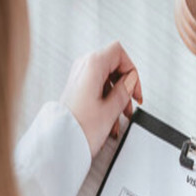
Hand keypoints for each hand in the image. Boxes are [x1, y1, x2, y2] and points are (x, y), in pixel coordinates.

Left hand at [59, 41, 143, 157]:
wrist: (60, 142)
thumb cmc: (79, 128)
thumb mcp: (111, 109)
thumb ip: (125, 91)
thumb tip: (131, 81)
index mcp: (92, 65)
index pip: (119, 53)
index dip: (132, 71)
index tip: (135, 89)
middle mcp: (83, 68)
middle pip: (113, 66)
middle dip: (126, 86)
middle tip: (130, 104)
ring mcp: (79, 78)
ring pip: (107, 80)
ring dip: (118, 97)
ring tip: (120, 116)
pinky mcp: (77, 90)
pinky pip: (98, 89)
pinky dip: (107, 101)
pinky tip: (111, 119)